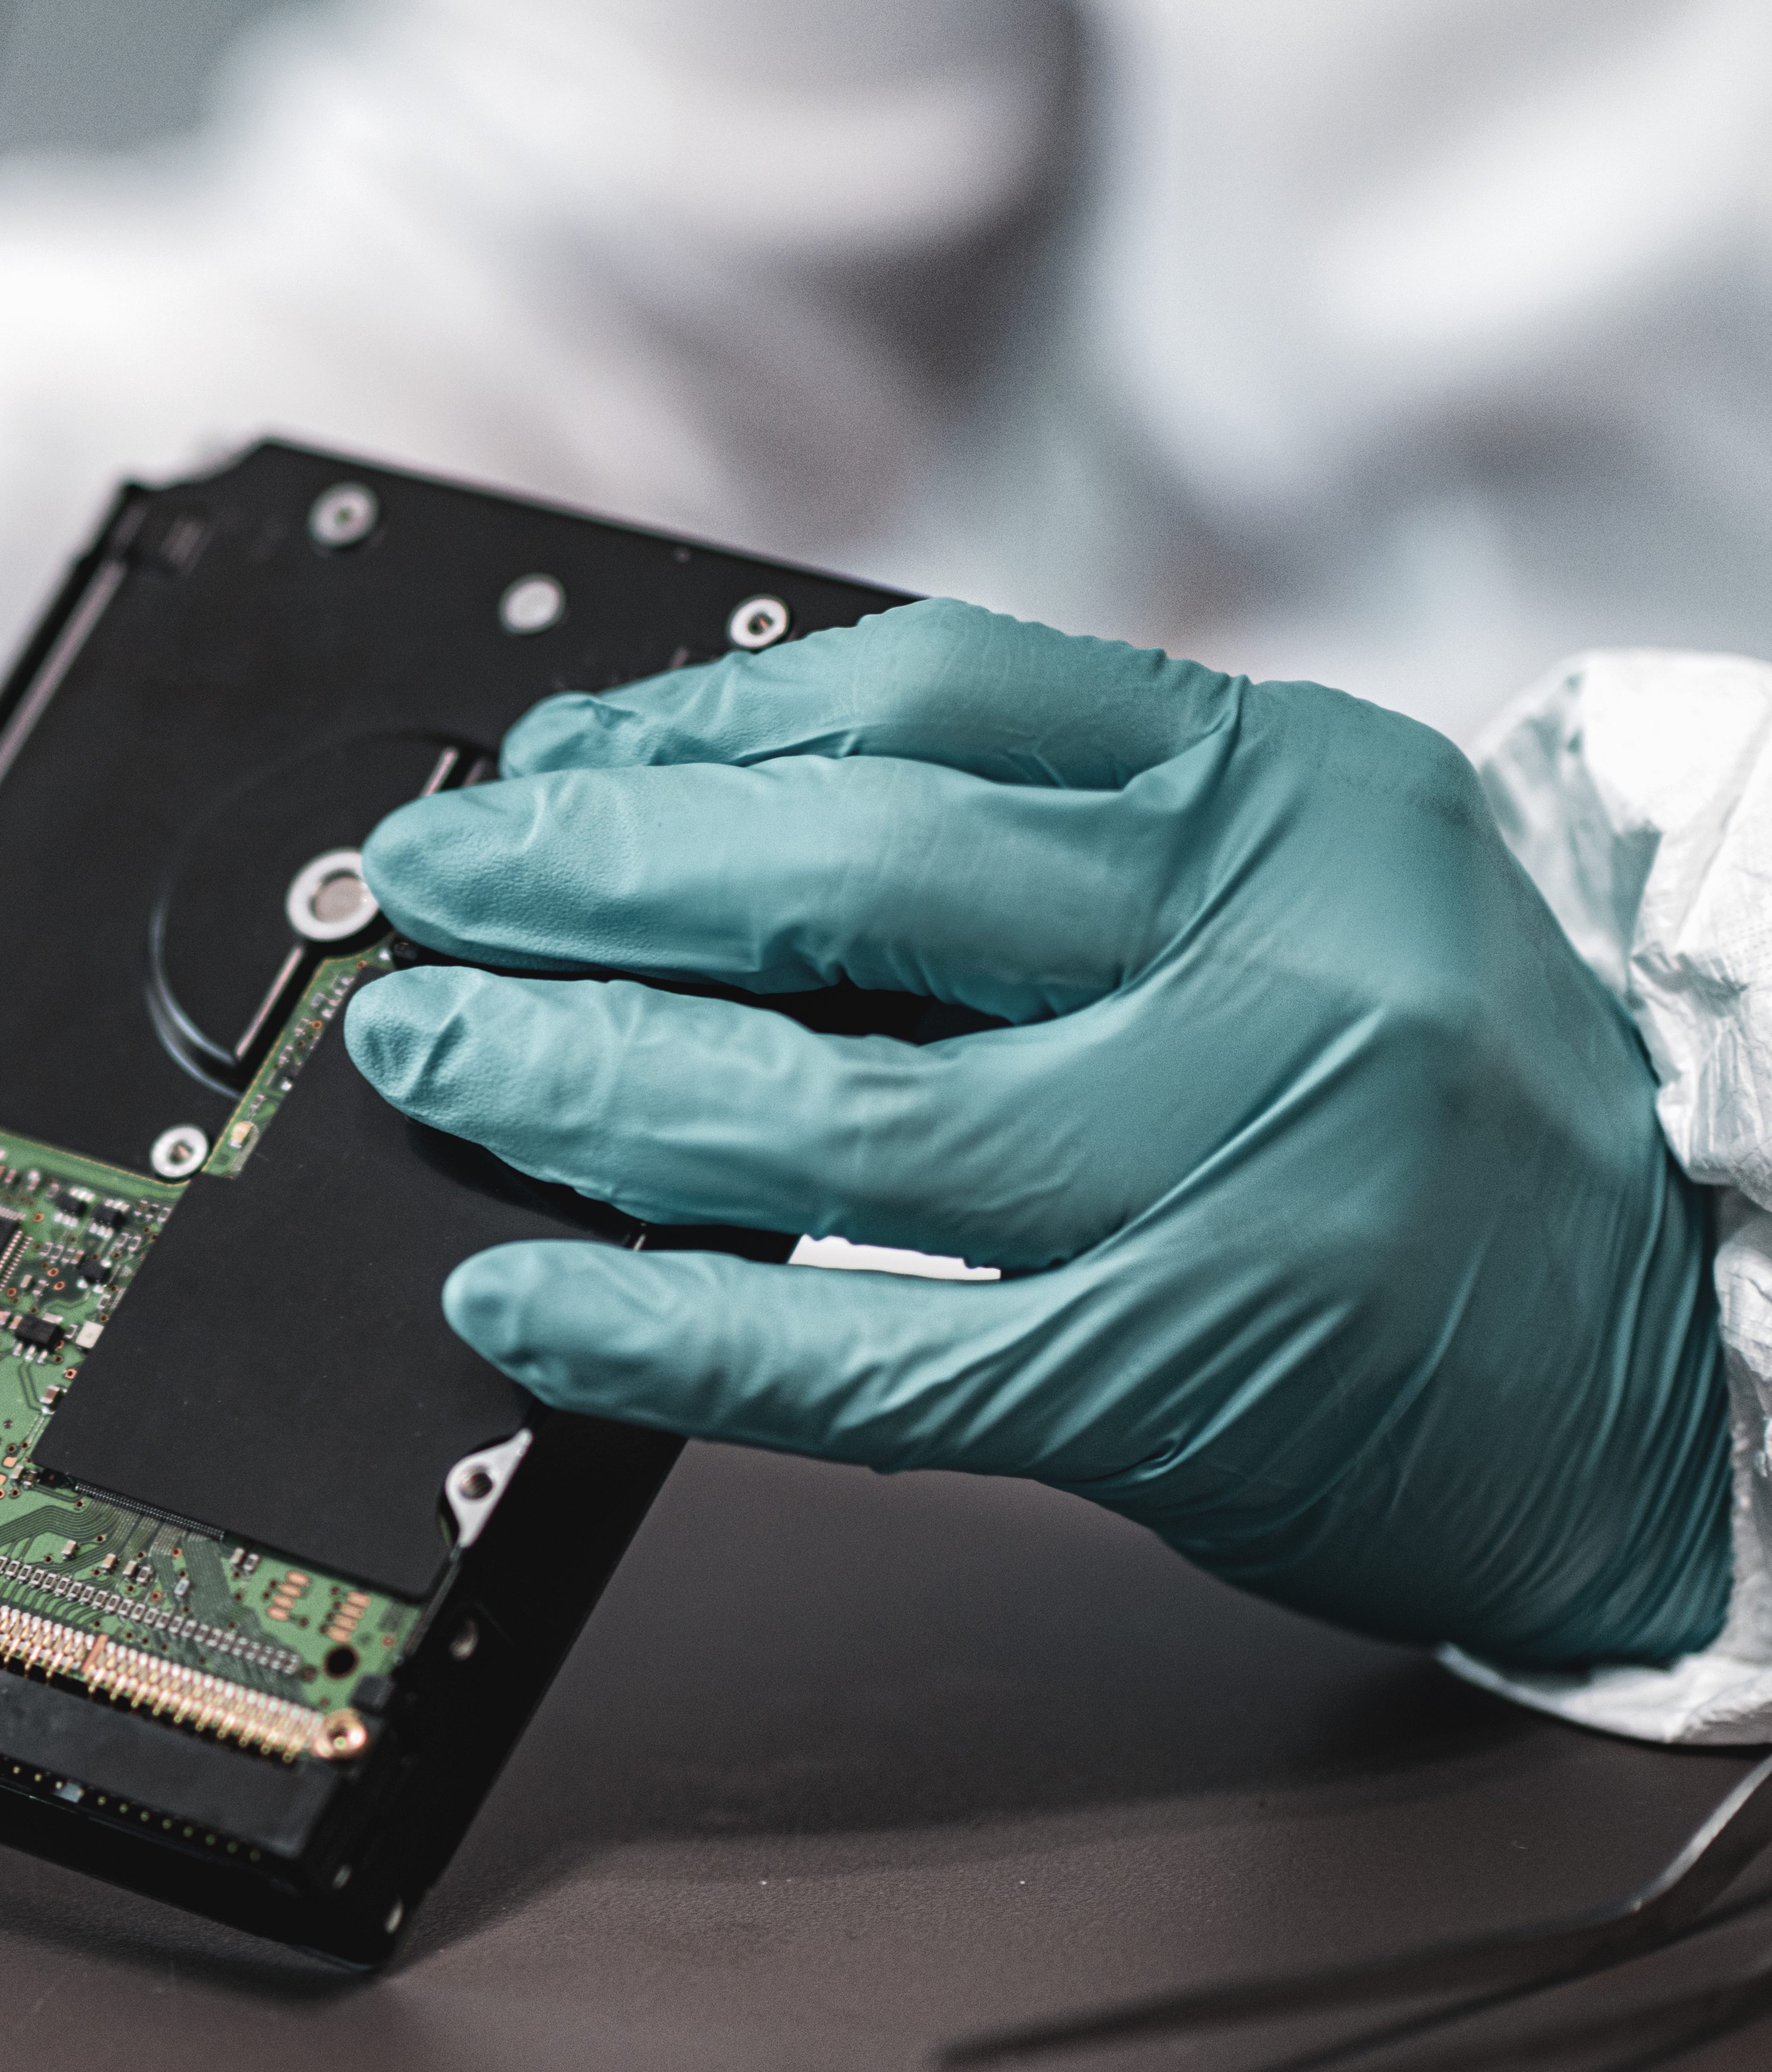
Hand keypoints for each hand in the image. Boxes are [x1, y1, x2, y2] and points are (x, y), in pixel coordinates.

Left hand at [342, 598, 1732, 1669]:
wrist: (1693, 1349)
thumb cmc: (1458, 1110)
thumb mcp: (1304, 894)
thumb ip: (1057, 850)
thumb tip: (715, 829)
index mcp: (1293, 793)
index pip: (931, 699)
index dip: (695, 726)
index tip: (550, 768)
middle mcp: (1270, 954)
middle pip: (846, 879)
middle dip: (589, 882)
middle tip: (427, 896)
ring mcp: (1228, 1169)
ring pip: (821, 1110)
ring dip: (577, 1081)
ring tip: (431, 1058)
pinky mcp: (1178, 1372)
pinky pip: (859, 1347)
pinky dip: (659, 1323)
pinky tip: (524, 1297)